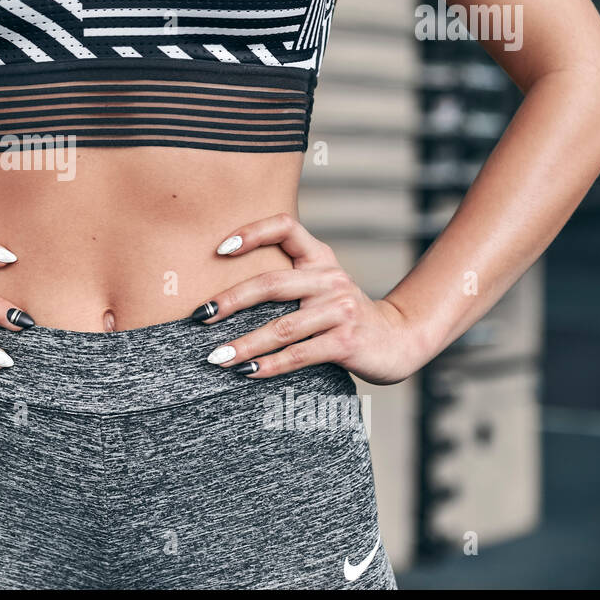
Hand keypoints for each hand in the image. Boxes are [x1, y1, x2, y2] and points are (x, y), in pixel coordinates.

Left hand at [189, 213, 428, 384]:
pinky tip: (247, 372)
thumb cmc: (343, 314)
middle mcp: (330, 279)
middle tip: (200, 315)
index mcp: (320, 258)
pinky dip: (269, 365)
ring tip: (215, 357)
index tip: (219, 249)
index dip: (252, 232)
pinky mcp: (346, 342)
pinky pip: (299, 354)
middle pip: (272, 283)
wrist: (399, 340)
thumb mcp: (321, 285)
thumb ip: (287, 280)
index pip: (285, 227)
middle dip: (231, 300)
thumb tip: (222, 295)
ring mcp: (340, 310)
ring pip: (282, 327)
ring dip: (244, 344)